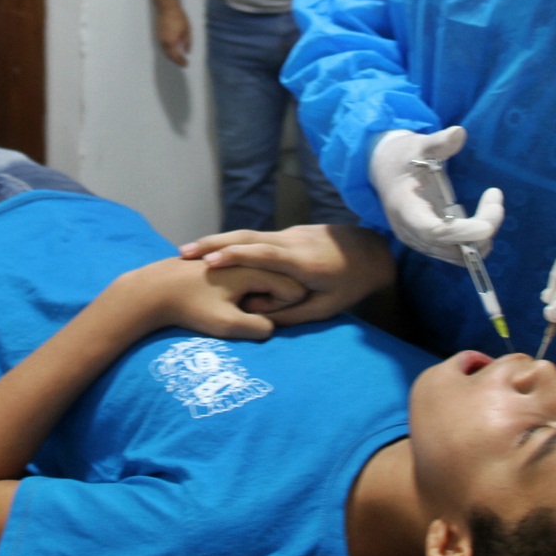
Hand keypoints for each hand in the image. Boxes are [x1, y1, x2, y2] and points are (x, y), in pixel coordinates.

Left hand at [122, 257, 308, 340]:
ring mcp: (233, 257)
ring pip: (261, 274)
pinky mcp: (221, 261)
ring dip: (258, 292)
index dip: (285, 307)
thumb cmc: (190, 308)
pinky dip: (244, 286)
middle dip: (274, 298)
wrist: (152, 290)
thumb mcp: (227, 325)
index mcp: (253, 269)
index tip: (261, 316)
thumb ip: (258, 327)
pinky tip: (223, 298)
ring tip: (236, 306)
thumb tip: (273, 327)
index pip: (293, 288)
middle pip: (279, 278)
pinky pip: (245, 272)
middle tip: (249, 312)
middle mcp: (246, 257)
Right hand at [156, 4, 190, 66]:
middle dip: (176, 61)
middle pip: (169, 56)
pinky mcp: (158, 35)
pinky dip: (167, 51)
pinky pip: (162, 47)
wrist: (167, 8)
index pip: (176, 56)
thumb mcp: (187, 30)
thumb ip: (187, 42)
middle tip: (182, 63)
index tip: (186, 64)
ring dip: (171, 57)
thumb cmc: (178, 17)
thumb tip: (187, 52)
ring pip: (165, 52)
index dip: (181, 62)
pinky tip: (172, 50)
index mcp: (172, 42)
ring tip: (178, 58)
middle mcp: (164, 42)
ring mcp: (160, 39)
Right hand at [179, 224, 395, 324]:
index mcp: (301, 261)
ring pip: (248, 234)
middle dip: (213, 243)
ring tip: (189, 251)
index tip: (209, 261)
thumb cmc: (351, 284)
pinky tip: (213, 250)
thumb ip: (295, 315)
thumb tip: (265, 323)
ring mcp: (290, 234)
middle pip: (246, 237)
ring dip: (219, 241)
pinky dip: (233, 242)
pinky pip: (256, 237)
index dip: (234, 256)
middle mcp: (291, 242)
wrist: (372, 251)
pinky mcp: (290, 233)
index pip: (262, 254)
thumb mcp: (328, 307)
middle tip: (183, 253)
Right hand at [367, 128, 503, 263]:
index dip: (464, 232)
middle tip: (495, 198)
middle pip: (452, 248)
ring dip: (483, 236)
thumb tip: (459, 133)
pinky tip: (483, 214)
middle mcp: (412, 233)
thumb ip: (438, 142)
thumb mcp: (418, 145)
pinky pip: (459, 252)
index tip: (488, 223)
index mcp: (405, 210)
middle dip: (482, 230)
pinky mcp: (431, 243)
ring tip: (492, 203)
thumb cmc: (402, 157)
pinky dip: (476, 239)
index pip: (435, 232)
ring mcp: (421, 242)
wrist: (385, 170)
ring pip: (459, 256)